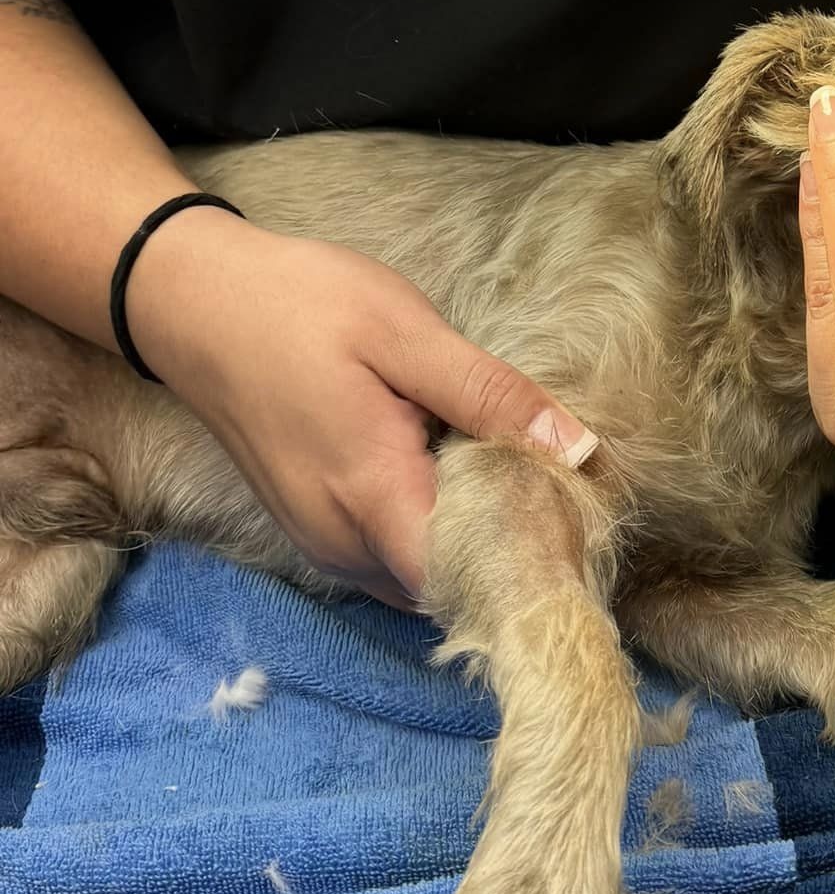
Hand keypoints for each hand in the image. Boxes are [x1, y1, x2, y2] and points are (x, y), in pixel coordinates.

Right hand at [125, 207, 595, 608]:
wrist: (195, 304)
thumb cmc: (299, 307)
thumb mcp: (406, 333)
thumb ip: (490, 397)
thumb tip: (579, 450)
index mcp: (372, 498)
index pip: (471, 582)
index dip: (532, 562)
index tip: (580, 520)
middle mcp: (344, 546)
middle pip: (452, 588)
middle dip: (512, 552)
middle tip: (562, 490)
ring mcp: (323, 545)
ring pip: (423, 580)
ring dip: (473, 545)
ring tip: (517, 478)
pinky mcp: (314, 533)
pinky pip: (392, 560)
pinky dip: (434, 535)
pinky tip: (459, 477)